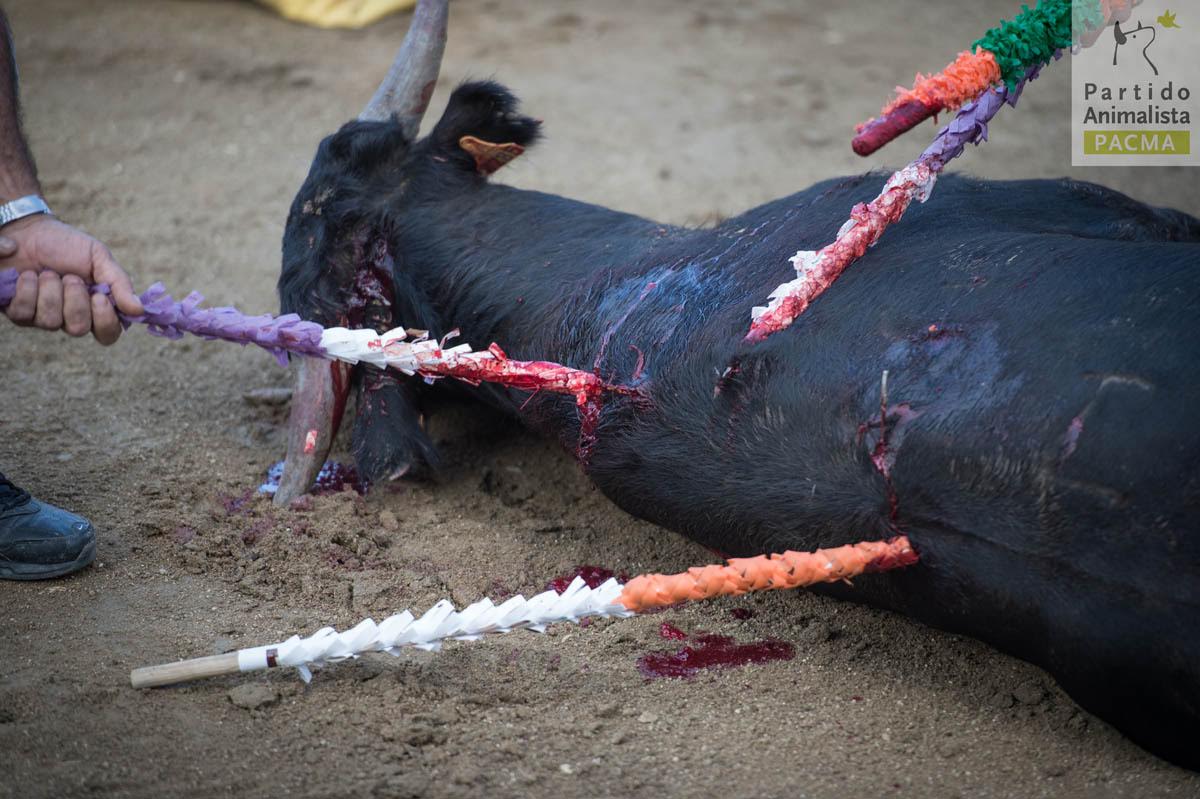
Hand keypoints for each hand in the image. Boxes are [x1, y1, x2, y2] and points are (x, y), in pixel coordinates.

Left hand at [0, 215, 142, 344]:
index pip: (108, 334)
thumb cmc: (66, 244)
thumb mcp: (98, 258)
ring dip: (50, 291)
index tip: (99, 297)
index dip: (105, 321)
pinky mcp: (19, 313)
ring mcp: (43, 318)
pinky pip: (24, 314)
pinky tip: (28, 276)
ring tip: (47, 273)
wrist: (28, 230)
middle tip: (69, 277)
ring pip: (50, 322)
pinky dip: (28, 290)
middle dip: (74, 300)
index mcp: (95, 308)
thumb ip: (119, 283)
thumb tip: (139, 310)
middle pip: (78, 329)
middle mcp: (70, 318)